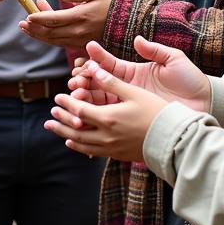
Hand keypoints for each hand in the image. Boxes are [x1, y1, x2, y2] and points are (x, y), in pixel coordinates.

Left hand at [19, 0, 111, 47]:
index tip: (28, 15)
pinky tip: (41, 33)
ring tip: (26, 28)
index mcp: (81, 17)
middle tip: (21, 23)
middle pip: (50, 33)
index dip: (39, 18)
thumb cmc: (110, 5)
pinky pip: (60, 43)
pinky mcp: (80, 45)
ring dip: (38, 35)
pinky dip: (48, 38)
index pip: (54, 19)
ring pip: (53, 41)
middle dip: (34, 28)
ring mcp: (79, 41)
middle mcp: (78, 31)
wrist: (127, 24)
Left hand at [45, 68, 166, 161]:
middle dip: (60, 121)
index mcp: (108, 118)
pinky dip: (80, 146)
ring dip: (66, 135)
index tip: (57, 98)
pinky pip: (92, 152)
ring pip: (81, 143)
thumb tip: (94, 69)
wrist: (174, 139)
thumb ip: (112, 82)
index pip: (79, 110)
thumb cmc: (156, 112)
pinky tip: (75, 143)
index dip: (66, 103)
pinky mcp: (117, 155)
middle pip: (75, 129)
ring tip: (56, 130)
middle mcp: (105, 135)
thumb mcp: (134, 93)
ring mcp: (111, 147)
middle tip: (50, 116)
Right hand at [69, 37, 209, 112]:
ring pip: (98, 101)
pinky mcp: (130, 121)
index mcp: (133, 72)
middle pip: (97, 84)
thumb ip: (154, 50)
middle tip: (76, 80)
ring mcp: (127, 105)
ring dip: (85, 97)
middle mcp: (126, 89)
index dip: (96, 59)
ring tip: (77, 94)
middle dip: (84, 80)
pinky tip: (84, 114)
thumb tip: (137, 39)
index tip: (86, 53)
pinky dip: (94, 116)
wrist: (204, 105)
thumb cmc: (190, 81)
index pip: (108, 64)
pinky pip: (108, 119)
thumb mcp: (174, 60)